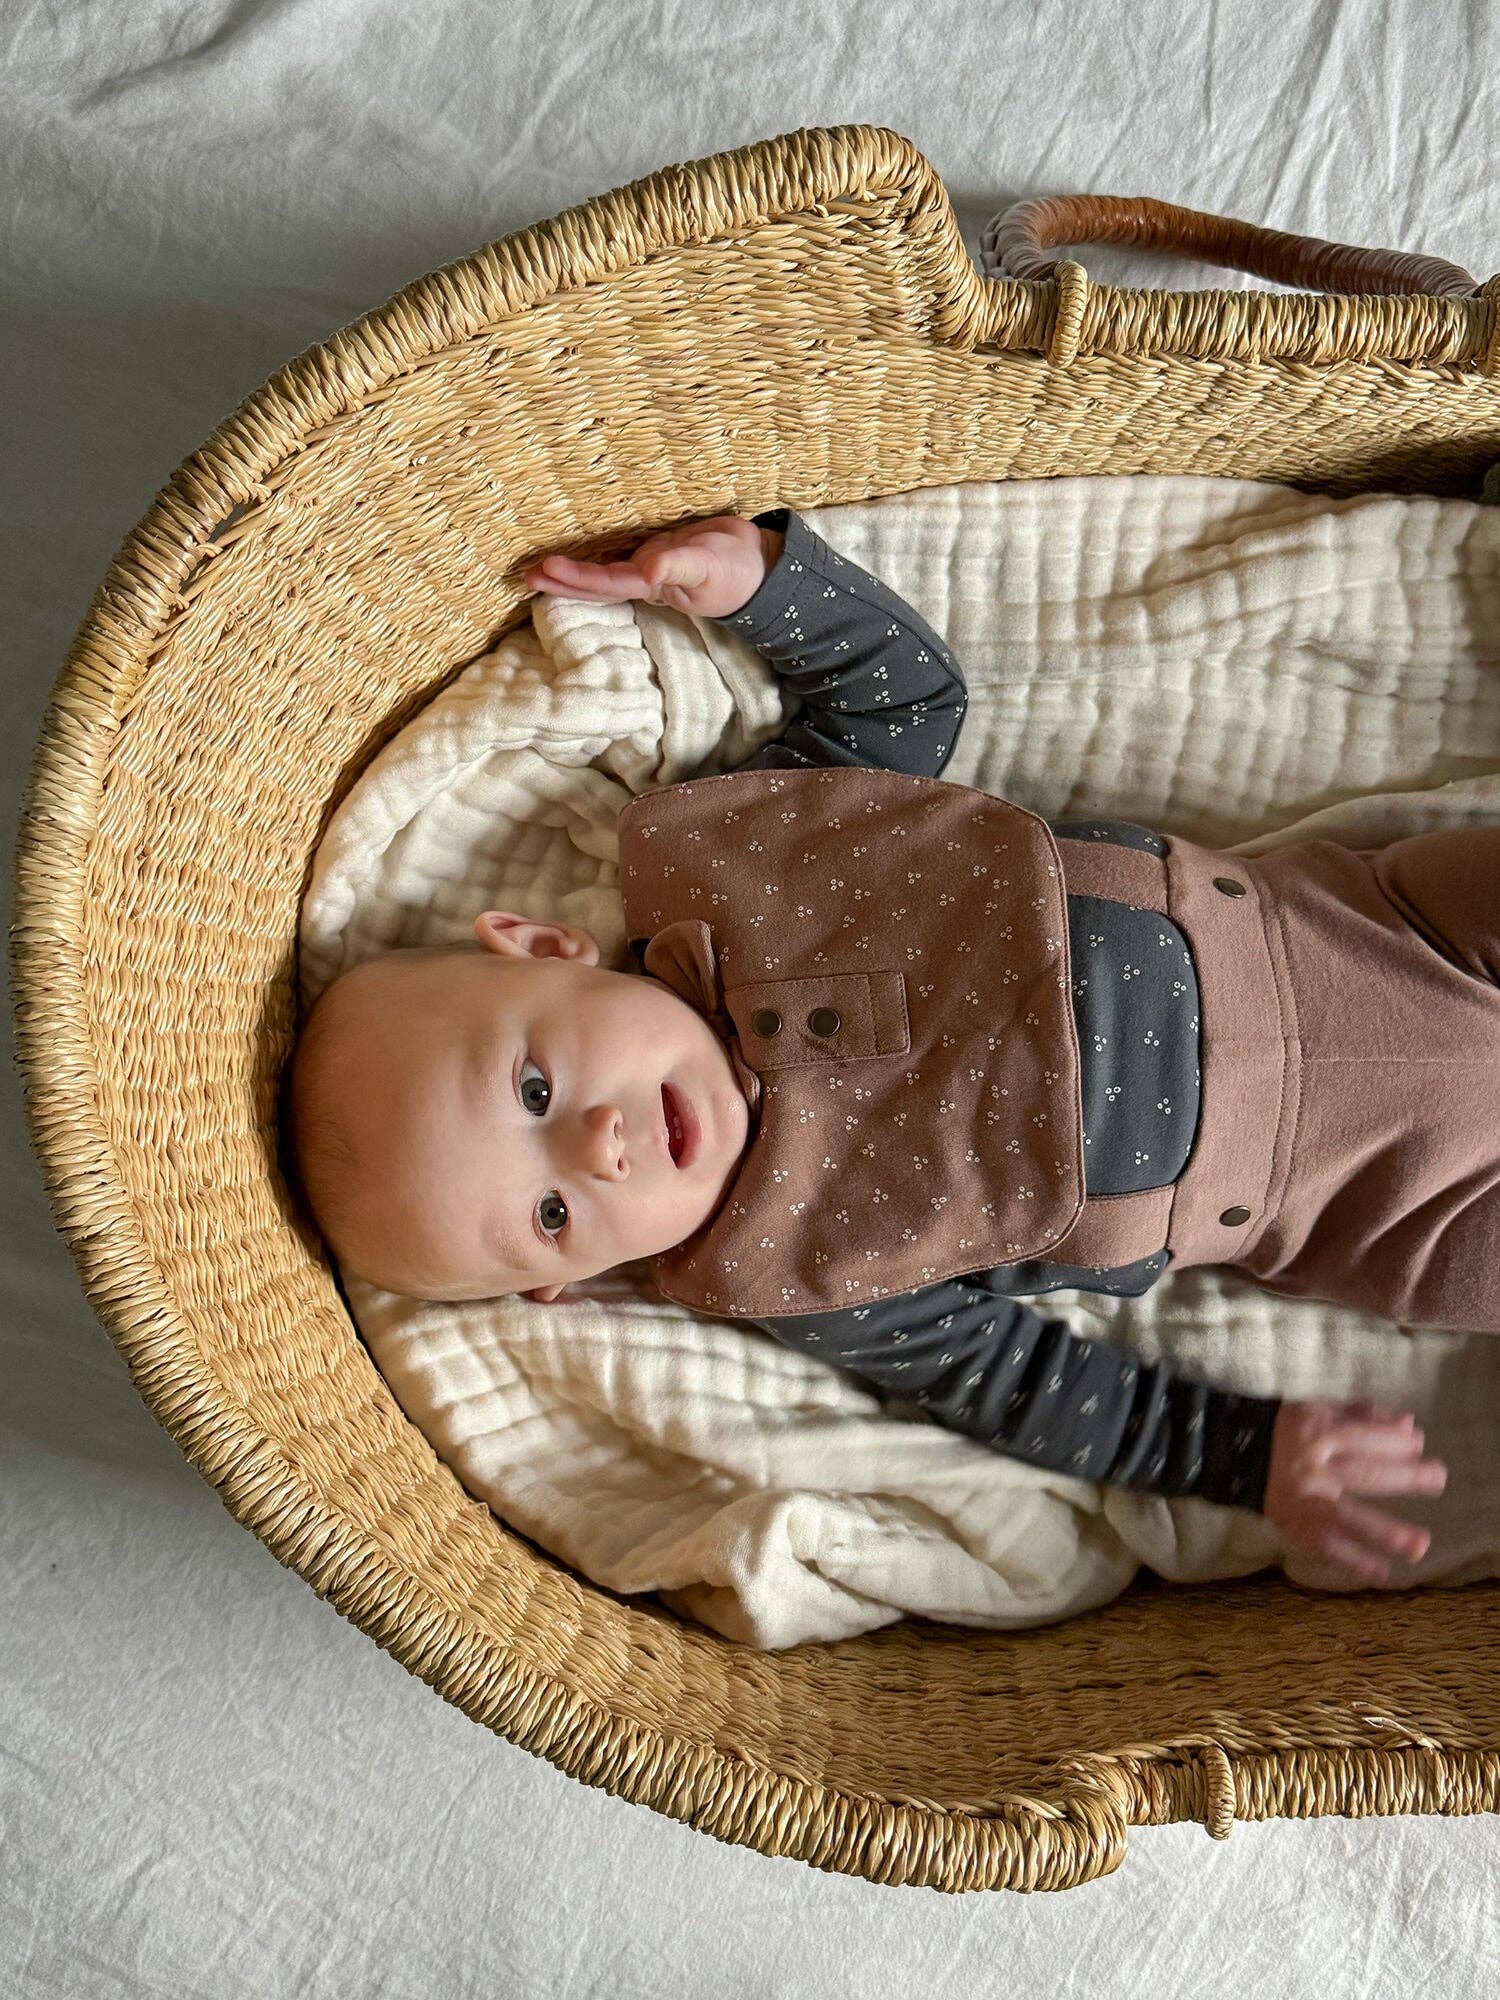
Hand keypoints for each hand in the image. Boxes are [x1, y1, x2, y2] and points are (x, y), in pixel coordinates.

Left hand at [524, 514, 781, 620]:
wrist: (758, 564)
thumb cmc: (733, 570)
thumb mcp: (706, 567)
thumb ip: (676, 568)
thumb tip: (646, 573)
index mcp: (650, 584)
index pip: (603, 583)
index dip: (573, 579)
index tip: (543, 570)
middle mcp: (642, 575)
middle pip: (593, 582)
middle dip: (560, 579)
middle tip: (523, 572)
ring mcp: (648, 562)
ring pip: (602, 567)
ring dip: (572, 567)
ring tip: (539, 562)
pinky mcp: (656, 544)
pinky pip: (619, 548)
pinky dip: (596, 546)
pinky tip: (578, 539)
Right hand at [1263, 1400, 1446, 1584]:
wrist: (1235, 1454)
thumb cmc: (1287, 1430)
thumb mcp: (1320, 1410)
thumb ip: (1364, 1415)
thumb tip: (1409, 1425)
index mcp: (1318, 1434)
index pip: (1364, 1437)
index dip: (1394, 1441)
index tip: (1418, 1445)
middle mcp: (1314, 1468)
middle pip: (1364, 1474)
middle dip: (1405, 1477)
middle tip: (1438, 1478)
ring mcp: (1306, 1501)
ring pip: (1348, 1517)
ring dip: (1385, 1533)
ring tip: (1420, 1545)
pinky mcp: (1296, 1526)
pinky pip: (1327, 1547)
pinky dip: (1353, 1561)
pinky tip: (1381, 1573)